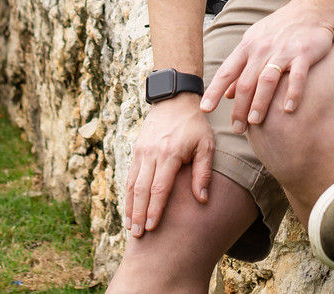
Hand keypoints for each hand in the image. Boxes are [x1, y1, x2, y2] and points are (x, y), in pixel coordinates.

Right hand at [124, 97, 216, 237]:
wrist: (174, 99)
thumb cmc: (194, 124)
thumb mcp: (206, 145)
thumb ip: (203, 172)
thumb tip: (202, 199)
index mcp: (169, 153)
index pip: (159, 187)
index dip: (155, 209)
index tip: (151, 228)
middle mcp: (151, 153)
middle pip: (142, 190)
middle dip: (139, 214)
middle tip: (137, 235)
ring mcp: (141, 151)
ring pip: (131, 184)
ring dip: (130, 207)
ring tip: (130, 227)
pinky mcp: (136, 149)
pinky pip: (129, 175)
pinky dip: (128, 194)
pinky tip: (129, 208)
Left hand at [200, 4, 333, 131]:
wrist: (311, 11)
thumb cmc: (279, 29)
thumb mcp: (254, 42)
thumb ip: (241, 67)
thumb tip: (227, 94)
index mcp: (248, 47)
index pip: (226, 72)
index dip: (214, 91)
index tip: (205, 109)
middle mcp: (262, 49)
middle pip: (245, 82)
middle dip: (239, 107)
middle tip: (237, 129)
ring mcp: (283, 51)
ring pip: (267, 80)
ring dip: (259, 103)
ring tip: (254, 122)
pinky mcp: (303, 54)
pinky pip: (296, 76)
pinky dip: (292, 93)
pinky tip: (288, 109)